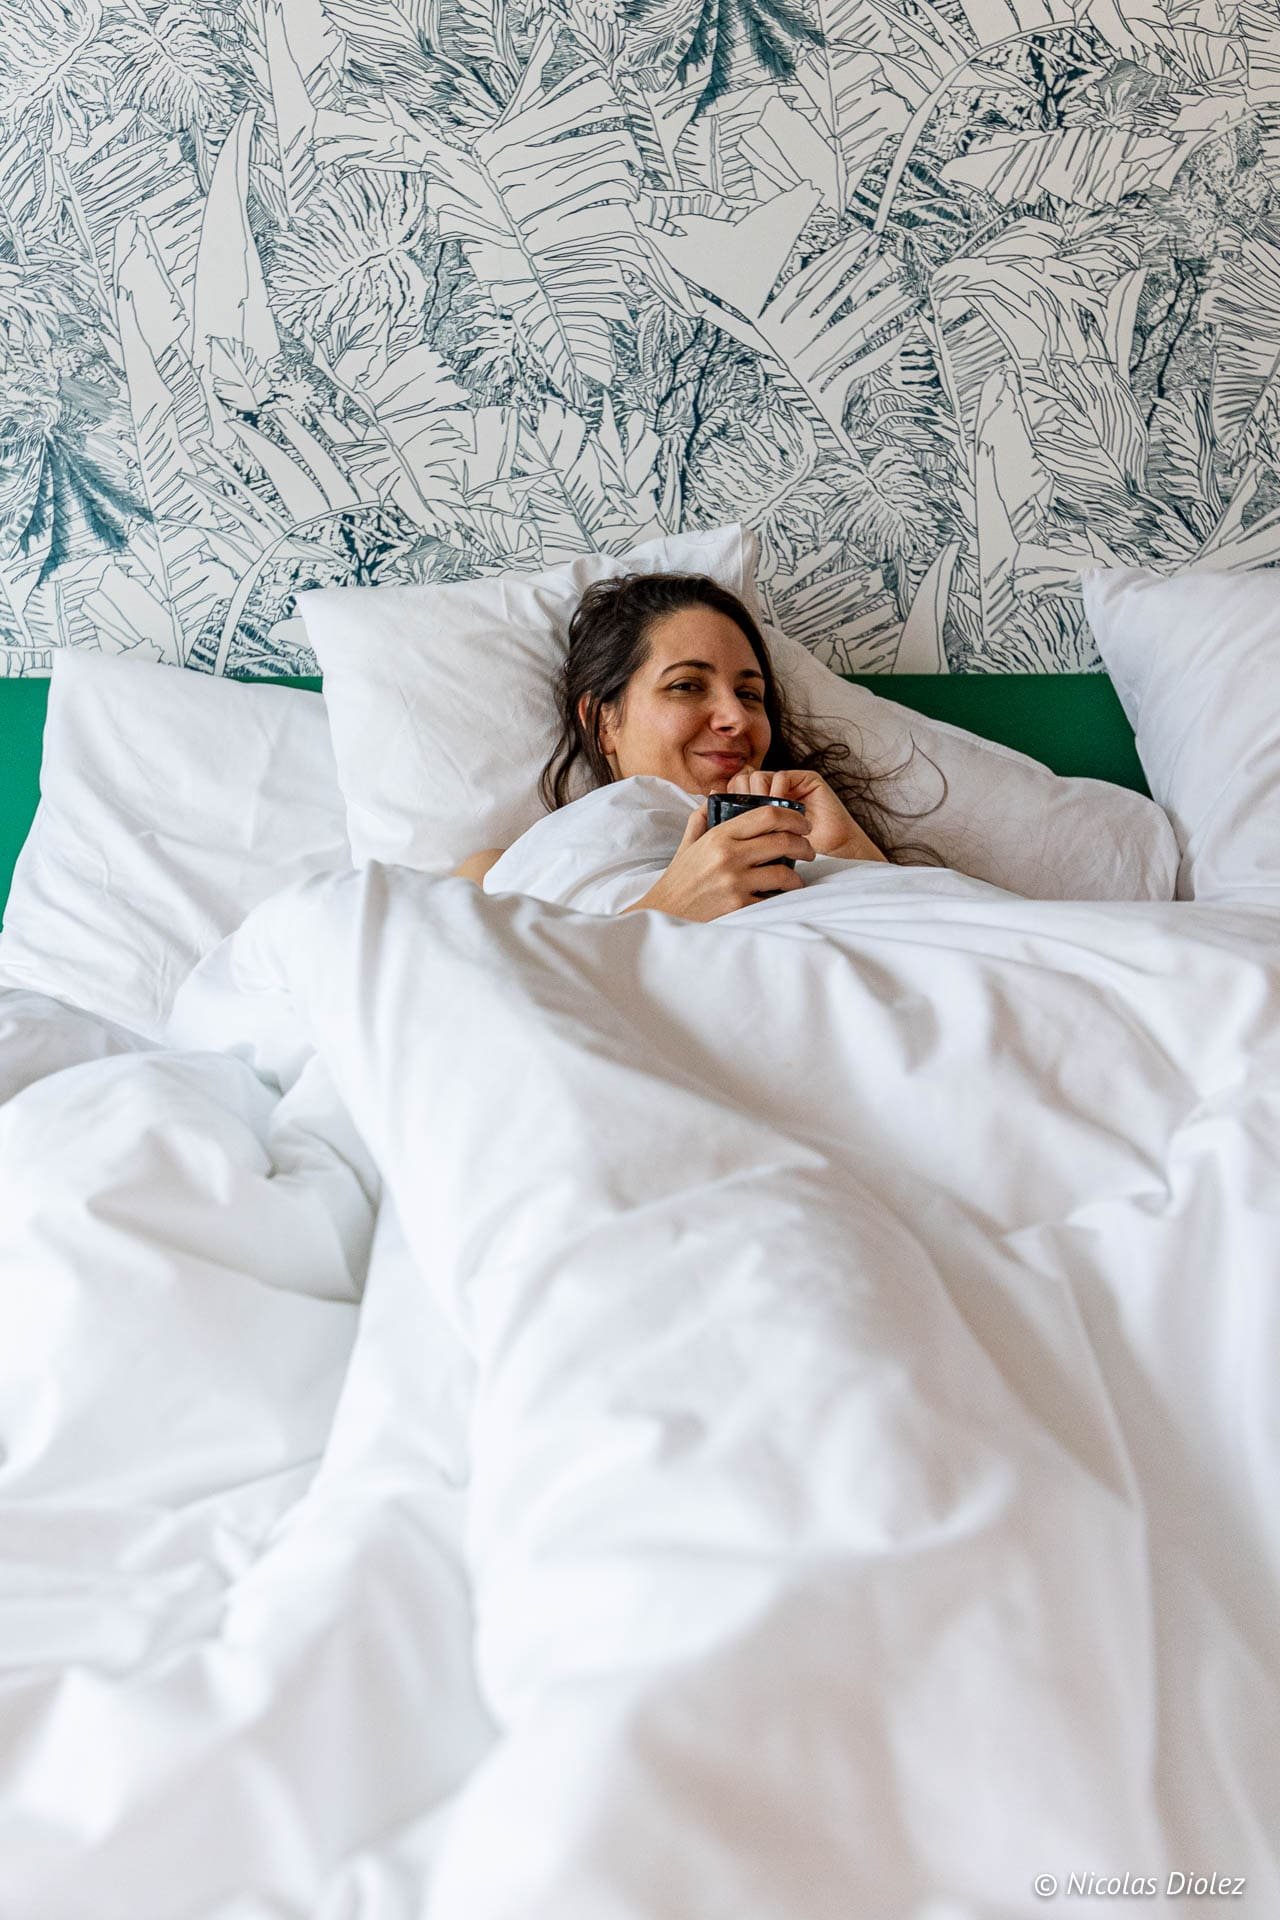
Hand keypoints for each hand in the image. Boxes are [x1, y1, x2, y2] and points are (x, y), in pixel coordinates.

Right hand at [621, 800, 814, 920]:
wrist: (664, 913)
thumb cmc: (679, 879)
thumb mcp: (688, 844)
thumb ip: (702, 817)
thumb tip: (716, 794)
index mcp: (719, 835)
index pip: (767, 815)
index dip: (793, 817)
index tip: (803, 824)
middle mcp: (729, 855)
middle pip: (783, 840)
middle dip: (804, 845)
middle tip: (809, 850)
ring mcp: (734, 882)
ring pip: (783, 873)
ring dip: (797, 876)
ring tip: (797, 879)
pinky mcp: (738, 906)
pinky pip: (771, 899)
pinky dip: (780, 898)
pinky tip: (781, 897)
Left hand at [726, 767, 885, 862]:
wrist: (829, 856)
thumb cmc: (792, 858)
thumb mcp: (757, 847)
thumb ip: (737, 828)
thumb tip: (709, 801)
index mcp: (757, 805)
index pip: (733, 791)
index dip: (728, 800)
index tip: (728, 819)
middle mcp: (771, 791)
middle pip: (742, 781)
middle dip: (741, 797)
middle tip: (746, 818)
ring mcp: (788, 784)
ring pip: (758, 778)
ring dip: (759, 796)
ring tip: (764, 817)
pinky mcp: (806, 779)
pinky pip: (781, 777)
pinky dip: (778, 791)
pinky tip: (779, 808)